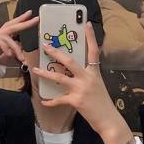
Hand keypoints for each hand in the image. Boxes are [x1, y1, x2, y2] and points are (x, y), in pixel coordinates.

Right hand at [0, 10, 39, 70]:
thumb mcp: (5, 54)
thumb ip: (13, 52)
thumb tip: (22, 55)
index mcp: (4, 34)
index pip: (14, 25)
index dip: (22, 18)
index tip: (31, 13)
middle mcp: (0, 33)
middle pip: (14, 26)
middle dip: (25, 23)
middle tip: (36, 19)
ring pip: (8, 39)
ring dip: (16, 49)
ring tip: (22, 59)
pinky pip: (0, 43)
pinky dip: (6, 49)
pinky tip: (10, 55)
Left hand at [31, 22, 129, 143]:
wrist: (108, 120)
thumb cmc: (102, 103)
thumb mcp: (98, 85)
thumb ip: (88, 76)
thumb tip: (75, 71)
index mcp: (94, 72)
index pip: (93, 51)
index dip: (90, 37)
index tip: (85, 24)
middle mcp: (88, 78)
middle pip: (70, 61)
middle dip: (56, 53)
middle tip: (46, 46)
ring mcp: (81, 89)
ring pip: (60, 78)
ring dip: (45, 74)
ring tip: (35, 70)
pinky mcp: (76, 101)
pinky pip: (59, 99)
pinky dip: (50, 101)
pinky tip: (43, 101)